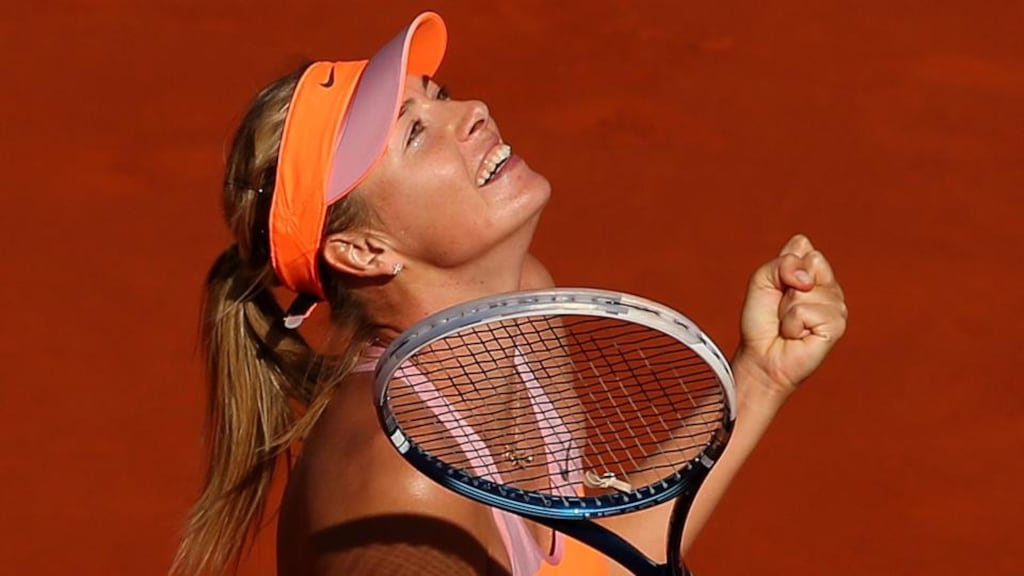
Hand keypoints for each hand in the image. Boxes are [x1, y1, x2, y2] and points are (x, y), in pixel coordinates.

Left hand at [734, 234, 847, 396]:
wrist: (761, 355)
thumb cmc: (762, 321)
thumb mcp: (762, 281)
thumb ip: (782, 263)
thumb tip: (806, 275)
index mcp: (814, 272)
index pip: (804, 247)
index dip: (783, 266)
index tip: (777, 286)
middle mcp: (829, 286)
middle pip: (811, 262)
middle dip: (786, 284)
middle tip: (782, 307)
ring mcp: (837, 306)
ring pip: (806, 290)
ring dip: (787, 309)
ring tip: (789, 324)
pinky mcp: (837, 325)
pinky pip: (806, 311)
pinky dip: (792, 324)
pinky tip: (797, 335)